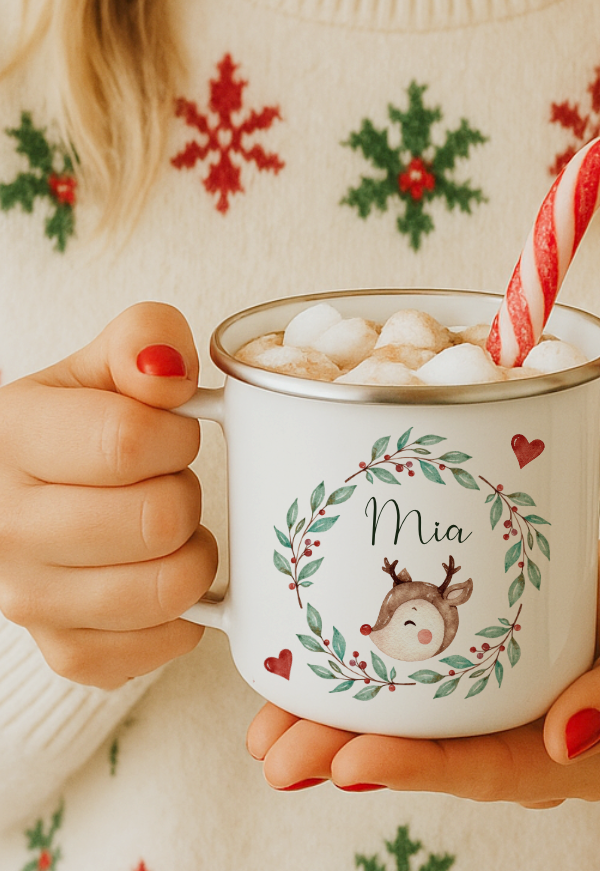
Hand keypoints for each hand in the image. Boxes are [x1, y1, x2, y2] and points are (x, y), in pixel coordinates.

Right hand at [0, 302, 217, 688]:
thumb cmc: (79, 424)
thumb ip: (143, 339)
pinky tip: (160, 572)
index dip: (176, 434)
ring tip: (166, 527)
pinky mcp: (66, 649)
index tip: (173, 431)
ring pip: (169, 588)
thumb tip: (169, 366)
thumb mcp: (104, 365)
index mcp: (12, 438)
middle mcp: (6, 527)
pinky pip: (162, 643)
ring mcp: (29, 599)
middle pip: (158, 519)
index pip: (128, 442)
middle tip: (166, 481)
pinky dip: (184, 612)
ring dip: (191, 552)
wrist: (32, 491)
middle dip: (185, 493)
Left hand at [246, 535, 599, 805]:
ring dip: (335, 732)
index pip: (488, 768)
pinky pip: (414, 691)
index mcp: (572, 752)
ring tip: (268, 733)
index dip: (419, 767)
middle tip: (280, 754)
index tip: (353, 759)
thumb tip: (569, 740)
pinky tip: (303, 686)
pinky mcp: (474, 674)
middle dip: (351, 757)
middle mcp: (522, 743)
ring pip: (410, 730)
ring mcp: (494, 710)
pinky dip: (357, 691)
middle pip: (432, 759)